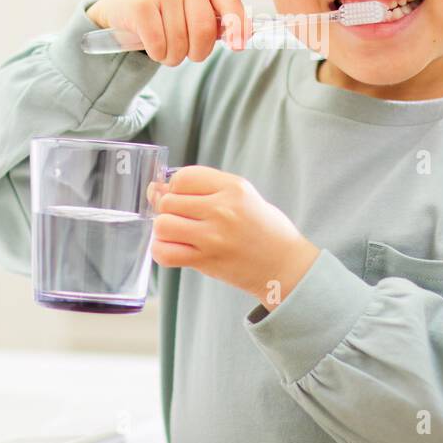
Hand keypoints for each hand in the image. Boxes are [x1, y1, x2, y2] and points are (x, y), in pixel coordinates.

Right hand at [84, 0, 251, 64]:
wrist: (120, 8)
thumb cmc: (165, 13)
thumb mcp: (194, 9)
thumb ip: (219, 21)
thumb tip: (245, 37)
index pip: (231, 3)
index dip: (238, 28)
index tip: (237, 47)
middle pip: (204, 30)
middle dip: (198, 52)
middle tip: (189, 54)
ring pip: (181, 42)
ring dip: (174, 57)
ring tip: (166, 48)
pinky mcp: (140, 4)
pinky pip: (160, 44)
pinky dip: (158, 54)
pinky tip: (153, 46)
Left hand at [146, 166, 319, 308]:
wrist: (286, 265)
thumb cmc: (265, 229)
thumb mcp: (244, 196)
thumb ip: (205, 190)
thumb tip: (156, 188)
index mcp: (234, 187)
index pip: (184, 176)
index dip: (175, 186)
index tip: (182, 197)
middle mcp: (223, 209)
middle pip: (169, 200)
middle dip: (168, 209)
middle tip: (181, 218)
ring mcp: (214, 236)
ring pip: (163, 224)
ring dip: (164, 230)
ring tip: (178, 234)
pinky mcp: (207, 260)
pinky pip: (165, 253)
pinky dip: (161, 251)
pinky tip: (174, 249)